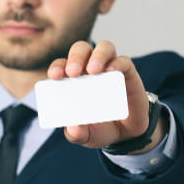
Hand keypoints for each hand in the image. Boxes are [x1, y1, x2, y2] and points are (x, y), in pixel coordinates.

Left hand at [47, 40, 165, 152]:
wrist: (125, 134)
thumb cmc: (98, 128)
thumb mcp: (85, 136)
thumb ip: (76, 134)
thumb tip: (73, 128)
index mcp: (72, 80)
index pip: (61, 66)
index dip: (57, 67)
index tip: (55, 76)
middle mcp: (90, 70)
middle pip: (81, 50)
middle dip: (75, 58)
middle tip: (73, 72)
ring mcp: (109, 69)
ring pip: (104, 48)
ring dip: (97, 55)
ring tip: (93, 70)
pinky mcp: (127, 73)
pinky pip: (123, 61)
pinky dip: (117, 63)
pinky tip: (112, 71)